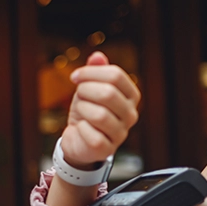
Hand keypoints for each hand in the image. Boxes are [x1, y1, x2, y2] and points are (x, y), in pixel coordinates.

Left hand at [60, 52, 140, 166]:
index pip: (116, 75)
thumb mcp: (89, 87)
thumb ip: (95, 71)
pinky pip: (92, 134)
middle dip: (85, 90)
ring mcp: (121, 133)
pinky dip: (80, 128)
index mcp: (131, 95)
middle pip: (108, 93)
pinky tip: (81, 128)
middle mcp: (131, 114)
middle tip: (78, 95)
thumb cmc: (86, 110)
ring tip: (80, 112)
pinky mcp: (107, 149)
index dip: (90, 72)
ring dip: (82, 109)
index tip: (75, 77)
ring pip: (100, 114)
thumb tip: (97, 56)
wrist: (78, 138)